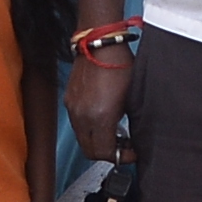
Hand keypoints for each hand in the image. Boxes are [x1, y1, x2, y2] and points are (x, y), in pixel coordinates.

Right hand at [60, 41, 137, 159]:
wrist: (99, 43)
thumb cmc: (119, 64)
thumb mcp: (133, 96)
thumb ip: (130, 120)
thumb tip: (132, 136)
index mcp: (100, 117)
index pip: (105, 153)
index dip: (121, 158)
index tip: (132, 153)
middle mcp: (82, 116)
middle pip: (90, 151)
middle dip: (107, 154)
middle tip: (123, 148)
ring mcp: (73, 109)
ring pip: (82, 139)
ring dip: (97, 141)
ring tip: (114, 133)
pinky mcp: (69, 100)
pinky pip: (77, 125)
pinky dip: (89, 129)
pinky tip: (103, 119)